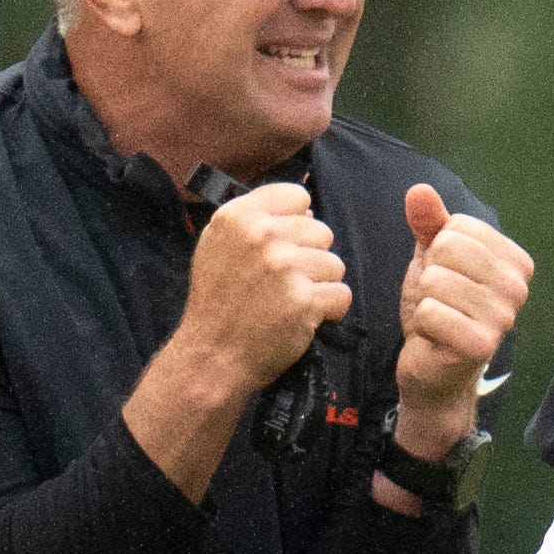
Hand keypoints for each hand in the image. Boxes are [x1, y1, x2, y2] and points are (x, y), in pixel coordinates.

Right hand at [174, 178, 348, 410]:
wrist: (212, 356)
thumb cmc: (217, 303)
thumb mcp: (218, 247)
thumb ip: (255, 221)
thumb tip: (307, 213)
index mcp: (239, 216)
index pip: (297, 197)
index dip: (297, 223)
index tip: (284, 246)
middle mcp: (262, 235)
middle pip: (321, 232)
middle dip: (310, 258)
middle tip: (283, 284)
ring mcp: (284, 267)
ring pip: (335, 264)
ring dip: (320, 286)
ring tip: (290, 302)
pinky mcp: (304, 300)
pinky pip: (341, 295)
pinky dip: (330, 311)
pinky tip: (304, 319)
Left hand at [386, 184, 531, 461]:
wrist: (433, 366)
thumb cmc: (439, 308)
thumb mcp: (431, 258)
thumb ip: (429, 223)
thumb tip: (419, 191)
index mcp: (515, 261)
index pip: (457, 227)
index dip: (437, 251)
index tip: (448, 278)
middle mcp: (518, 287)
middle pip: (447, 248)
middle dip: (429, 274)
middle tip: (439, 300)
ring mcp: (503, 318)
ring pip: (434, 280)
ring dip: (424, 300)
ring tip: (437, 318)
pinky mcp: (481, 344)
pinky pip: (429, 312)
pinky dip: (421, 324)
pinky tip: (435, 337)